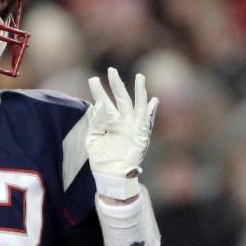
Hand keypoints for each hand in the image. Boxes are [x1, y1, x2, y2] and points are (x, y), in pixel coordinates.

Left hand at [86, 68, 158, 199]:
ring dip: (139, 91)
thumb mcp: (93, 139)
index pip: (103, 102)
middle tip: (111, 70)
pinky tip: (153, 100)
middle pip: (120, 98)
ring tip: (140, 77)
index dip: (98, 91)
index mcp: (108, 121)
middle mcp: (121, 121)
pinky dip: (150, 110)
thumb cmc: (100, 159)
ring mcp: (132, 127)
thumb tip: (100, 105)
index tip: (92, 79)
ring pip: (137, 104)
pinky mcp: (141, 135)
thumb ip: (96, 122)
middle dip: (116, 84)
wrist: (111, 175)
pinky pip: (147, 120)